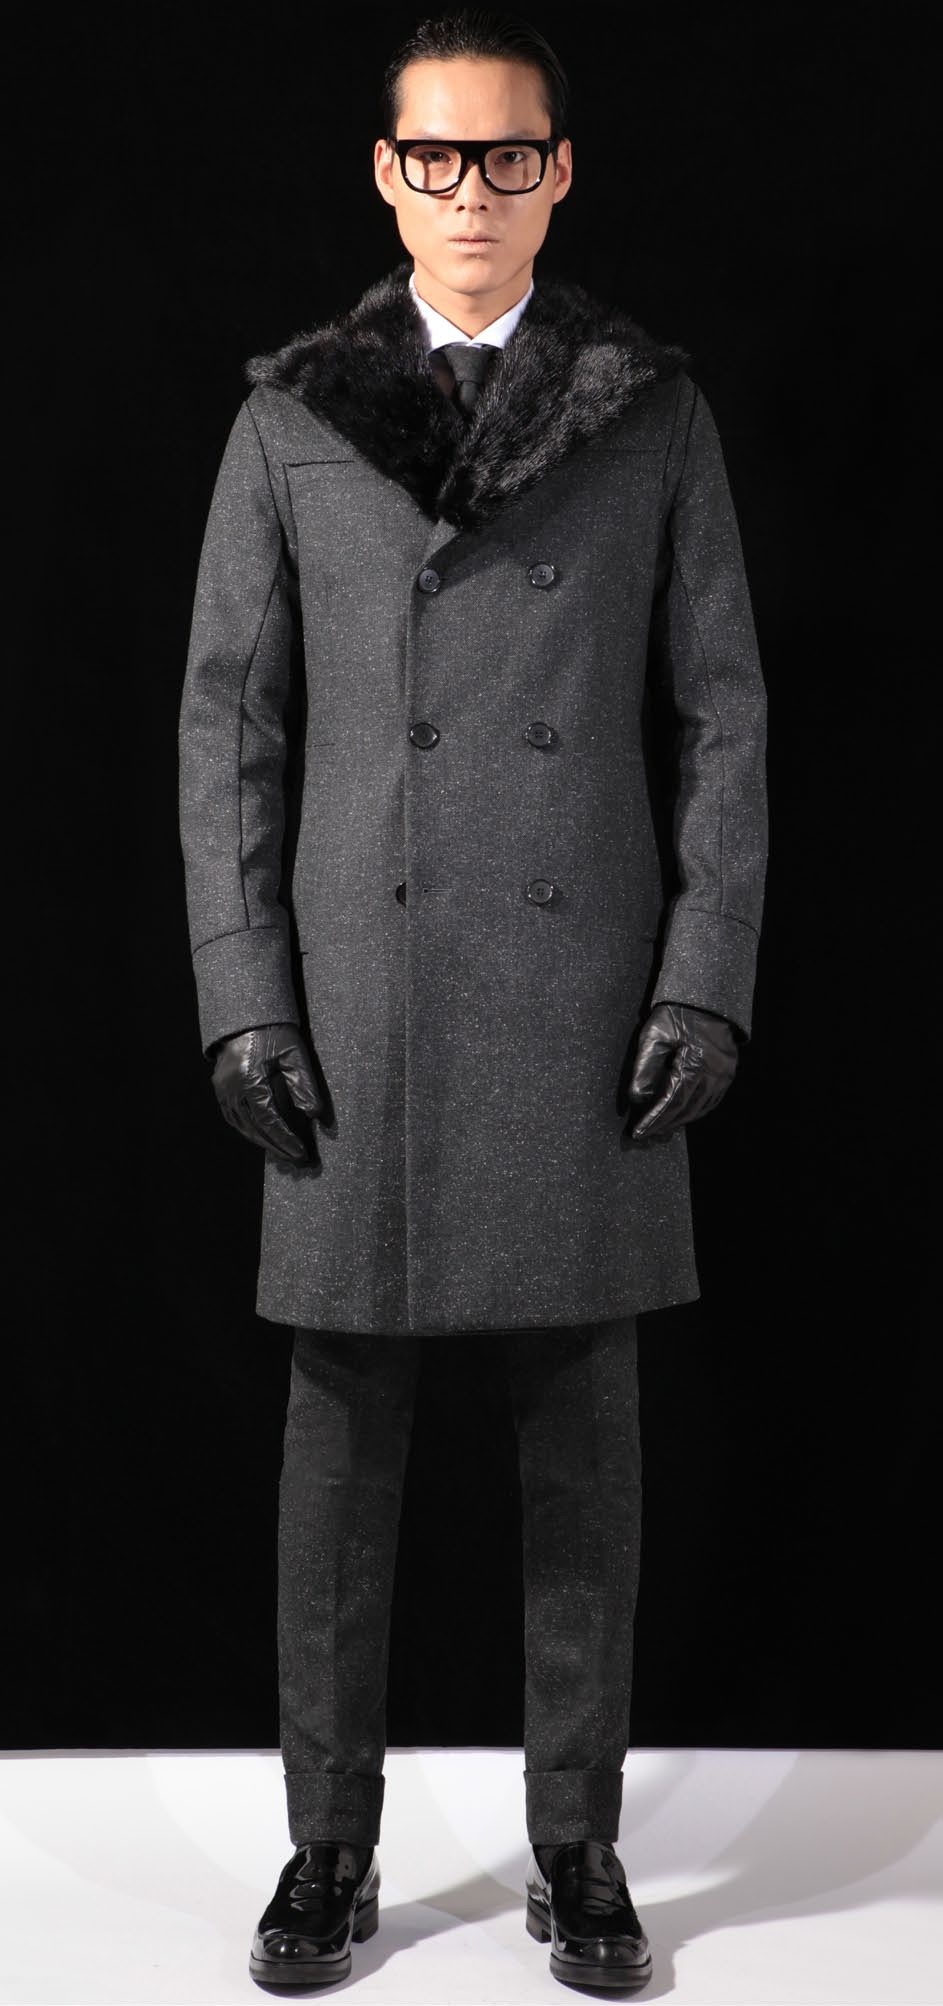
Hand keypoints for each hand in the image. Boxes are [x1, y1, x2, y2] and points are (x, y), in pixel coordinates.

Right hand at [211, 1022, 328, 1165]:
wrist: (246, 1014)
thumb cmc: (274, 1031)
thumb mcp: (294, 1053)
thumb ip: (304, 1084)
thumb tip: (314, 1114)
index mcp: (249, 1078)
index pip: (268, 1119)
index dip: (285, 1139)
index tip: (301, 1152)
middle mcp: (231, 1087)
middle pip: (253, 1128)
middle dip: (275, 1147)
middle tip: (296, 1159)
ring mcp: (222, 1088)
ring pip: (240, 1125)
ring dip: (262, 1142)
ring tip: (283, 1152)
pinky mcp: (220, 1087)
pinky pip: (233, 1116)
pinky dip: (249, 1129)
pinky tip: (263, 1136)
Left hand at [625, 1001, 738, 1144]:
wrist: (706, 997)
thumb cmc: (676, 1013)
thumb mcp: (653, 1036)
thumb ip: (644, 1069)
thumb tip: (638, 1099)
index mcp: (694, 1065)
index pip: (670, 1103)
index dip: (653, 1120)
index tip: (638, 1132)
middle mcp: (713, 1075)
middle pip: (685, 1111)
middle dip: (663, 1125)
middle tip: (645, 1135)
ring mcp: (724, 1075)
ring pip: (700, 1109)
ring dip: (678, 1121)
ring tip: (659, 1128)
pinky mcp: (727, 1072)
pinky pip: (711, 1100)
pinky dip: (694, 1111)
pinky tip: (680, 1113)